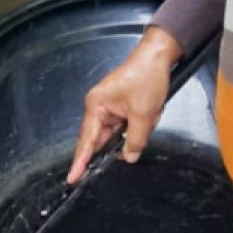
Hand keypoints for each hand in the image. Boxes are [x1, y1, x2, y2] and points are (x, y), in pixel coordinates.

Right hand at [66, 26, 182, 183]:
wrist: (158, 56)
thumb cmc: (146, 75)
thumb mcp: (144, 113)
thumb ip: (135, 139)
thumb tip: (129, 156)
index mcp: (96, 106)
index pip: (86, 141)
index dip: (80, 161)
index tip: (73, 177)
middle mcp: (98, 107)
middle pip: (104, 138)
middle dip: (123, 139)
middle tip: (135, 133)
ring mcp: (109, 107)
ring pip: (119, 133)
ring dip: (136, 129)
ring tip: (151, 113)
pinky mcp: (120, 106)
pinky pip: (127, 125)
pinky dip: (140, 123)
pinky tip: (151, 112)